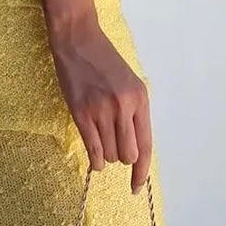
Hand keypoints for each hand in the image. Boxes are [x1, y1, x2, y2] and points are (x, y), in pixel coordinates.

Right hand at [48, 16, 152, 194]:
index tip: (136, 186)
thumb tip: (134, 147)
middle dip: (122, 157)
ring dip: (106, 155)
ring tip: (101, 140)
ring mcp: (102, 110)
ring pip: (109, 153)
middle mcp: (124, 107)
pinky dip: (95, 159)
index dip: (142, 170)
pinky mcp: (81, 112)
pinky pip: (92, 148)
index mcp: (140, 99)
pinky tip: (95, 159)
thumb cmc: (104, 61)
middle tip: (114, 147)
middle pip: (128, 154)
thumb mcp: (129, 84)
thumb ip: (134, 112)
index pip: (146, 145)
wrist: (78, 40)